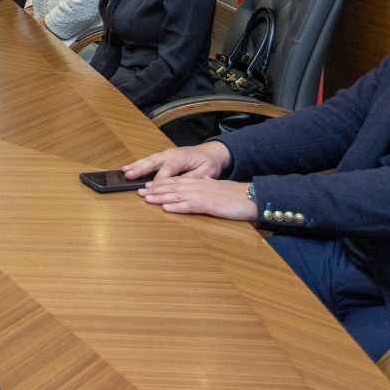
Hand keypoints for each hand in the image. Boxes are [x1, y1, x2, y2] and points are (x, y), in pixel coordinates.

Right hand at [122, 141, 229, 181]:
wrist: (212, 152)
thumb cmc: (209, 163)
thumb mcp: (206, 172)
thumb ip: (191, 178)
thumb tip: (178, 184)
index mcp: (180, 158)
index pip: (166, 171)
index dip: (158, 181)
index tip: (150, 190)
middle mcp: (171, 155)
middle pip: (153, 162)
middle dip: (140, 169)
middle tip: (128, 175)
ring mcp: (166, 154)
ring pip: (149, 160)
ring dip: (136, 166)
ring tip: (124, 171)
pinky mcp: (164, 156)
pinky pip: (150, 160)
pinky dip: (139, 163)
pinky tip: (129, 168)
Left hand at [139, 176, 256, 221]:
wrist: (250, 197)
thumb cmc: (235, 195)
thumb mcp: (218, 187)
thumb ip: (208, 184)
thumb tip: (201, 181)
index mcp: (199, 183)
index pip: (176, 182)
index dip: (160, 184)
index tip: (147, 186)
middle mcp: (198, 187)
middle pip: (172, 187)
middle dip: (155, 190)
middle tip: (139, 192)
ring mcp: (202, 195)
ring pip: (177, 195)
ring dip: (161, 198)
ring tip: (147, 199)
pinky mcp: (208, 205)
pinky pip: (189, 206)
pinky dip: (177, 207)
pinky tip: (166, 208)